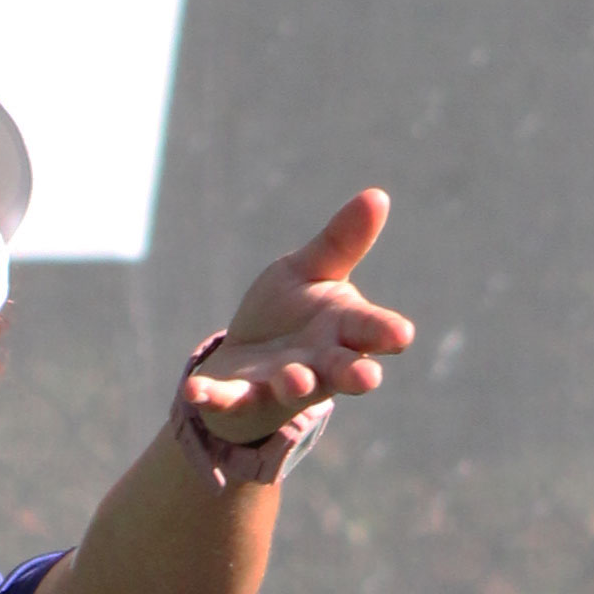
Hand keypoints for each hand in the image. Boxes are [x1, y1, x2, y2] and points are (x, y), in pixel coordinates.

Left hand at [174, 186, 414, 475]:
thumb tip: (378, 195)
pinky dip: (212, 396)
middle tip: (368, 378)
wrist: (248, 354)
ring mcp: (282, 383)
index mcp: (343, 328)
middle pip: (343, 370)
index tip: (400, 334)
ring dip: (296, 384)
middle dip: (354, 374)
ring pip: (295, 388)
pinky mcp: (242, 395)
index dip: (385, 332)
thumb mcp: (310, 271)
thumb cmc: (291, 312)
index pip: (371, 329)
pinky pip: (229, 397)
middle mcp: (321, 362)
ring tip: (296, 380)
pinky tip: (193, 391)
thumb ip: (341, 243)